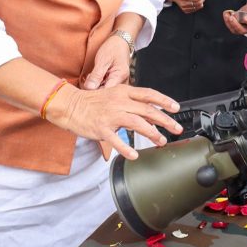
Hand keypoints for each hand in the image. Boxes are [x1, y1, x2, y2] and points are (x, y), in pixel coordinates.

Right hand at [46, 83, 181, 160]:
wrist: (70, 105)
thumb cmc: (93, 101)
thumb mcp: (115, 95)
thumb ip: (132, 103)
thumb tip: (152, 112)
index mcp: (123, 92)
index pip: (149, 94)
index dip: (164, 101)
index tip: (176, 108)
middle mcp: (119, 102)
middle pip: (147, 110)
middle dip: (165, 120)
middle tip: (176, 128)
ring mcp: (110, 116)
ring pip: (137, 124)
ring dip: (152, 133)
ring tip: (161, 141)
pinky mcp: (101, 129)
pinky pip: (116, 140)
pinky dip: (126, 148)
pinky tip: (134, 155)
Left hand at [83, 33, 131, 88]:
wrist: (120, 43)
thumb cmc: (113, 49)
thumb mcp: (102, 60)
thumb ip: (96, 75)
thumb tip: (89, 88)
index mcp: (120, 76)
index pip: (106, 92)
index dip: (94, 92)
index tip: (85, 87)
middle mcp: (122, 82)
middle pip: (106, 93)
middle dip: (94, 88)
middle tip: (88, 78)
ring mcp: (120, 83)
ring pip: (105, 91)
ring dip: (96, 86)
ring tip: (92, 76)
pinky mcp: (116, 82)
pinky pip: (106, 87)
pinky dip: (99, 84)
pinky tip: (96, 78)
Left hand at [223, 2, 246, 34]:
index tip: (244, 17)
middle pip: (242, 30)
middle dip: (236, 24)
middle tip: (232, 17)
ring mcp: (242, 30)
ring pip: (235, 30)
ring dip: (230, 23)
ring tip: (227, 14)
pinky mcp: (235, 29)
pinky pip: (230, 27)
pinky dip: (227, 21)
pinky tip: (226, 13)